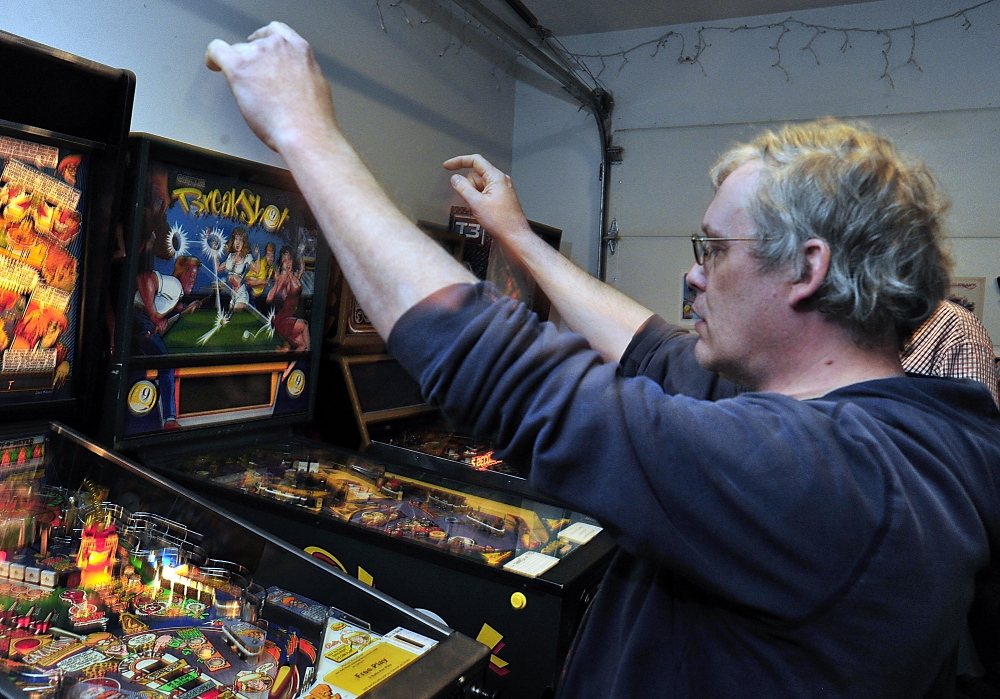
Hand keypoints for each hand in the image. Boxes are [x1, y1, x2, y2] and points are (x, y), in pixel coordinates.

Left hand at [206, 22, 336, 151]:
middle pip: (254, 44)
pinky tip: (212, 65)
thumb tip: (291, 76)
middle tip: (253, 77)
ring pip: (238, 51)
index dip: (263, 39)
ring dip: (238, 65)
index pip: (275, 31)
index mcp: (298, 48)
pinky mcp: (239, 68)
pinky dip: (212, 58)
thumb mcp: (315, 84)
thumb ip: (299, 71)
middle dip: (252, 59)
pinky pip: (217, 52)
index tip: (257, 46)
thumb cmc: (311, 117)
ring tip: (243, 86)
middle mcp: (277, 46)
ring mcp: (257, 55)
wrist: (304, 131)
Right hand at [443, 154, 531, 242]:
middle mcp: (500, 181)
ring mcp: (501, 190)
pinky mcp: (500, 199)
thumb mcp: (476, 203)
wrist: (514, 237)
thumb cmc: (502, 222)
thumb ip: (463, 188)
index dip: (459, 161)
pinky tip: (483, 213)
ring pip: (478, 187)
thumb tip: (455, 179)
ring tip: (480, 210)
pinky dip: (478, 202)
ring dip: (473, 197)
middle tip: (472, 202)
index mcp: (496, 177)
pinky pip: (483, 195)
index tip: (448, 166)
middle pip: (475, 176)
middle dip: (468, 188)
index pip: (475, 161)